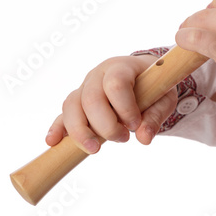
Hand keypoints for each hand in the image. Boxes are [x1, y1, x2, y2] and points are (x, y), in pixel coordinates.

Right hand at [45, 55, 177, 153]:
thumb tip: (144, 138)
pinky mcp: (76, 103)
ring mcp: (84, 88)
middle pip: (90, 99)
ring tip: (95, 149)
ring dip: (80, 131)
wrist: (142, 76)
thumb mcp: (163, 98)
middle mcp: (98, 75)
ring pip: (71, 106)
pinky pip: (62, 114)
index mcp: (121, 67)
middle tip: (124, 138)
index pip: (115, 84)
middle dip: (105, 125)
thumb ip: (155, 116)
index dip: (124, 107)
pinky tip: (53, 143)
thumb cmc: (154, 86)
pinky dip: (57, 129)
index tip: (135, 124)